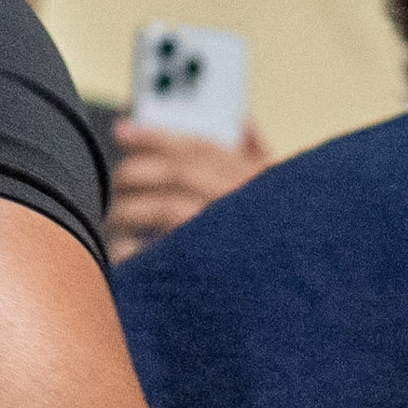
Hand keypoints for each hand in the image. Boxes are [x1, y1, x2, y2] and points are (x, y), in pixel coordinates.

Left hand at [108, 122, 270, 253]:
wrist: (294, 282)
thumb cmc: (285, 231)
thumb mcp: (283, 189)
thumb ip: (260, 156)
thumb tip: (243, 125)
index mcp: (253, 176)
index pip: (198, 145)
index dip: (155, 135)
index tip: (122, 130)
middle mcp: (240, 198)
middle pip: (178, 172)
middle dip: (137, 172)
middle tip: (115, 182)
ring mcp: (225, 233)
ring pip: (167, 208)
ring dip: (132, 210)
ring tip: (113, 218)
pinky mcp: (211, 269)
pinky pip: (163, 255)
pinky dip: (136, 253)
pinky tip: (121, 253)